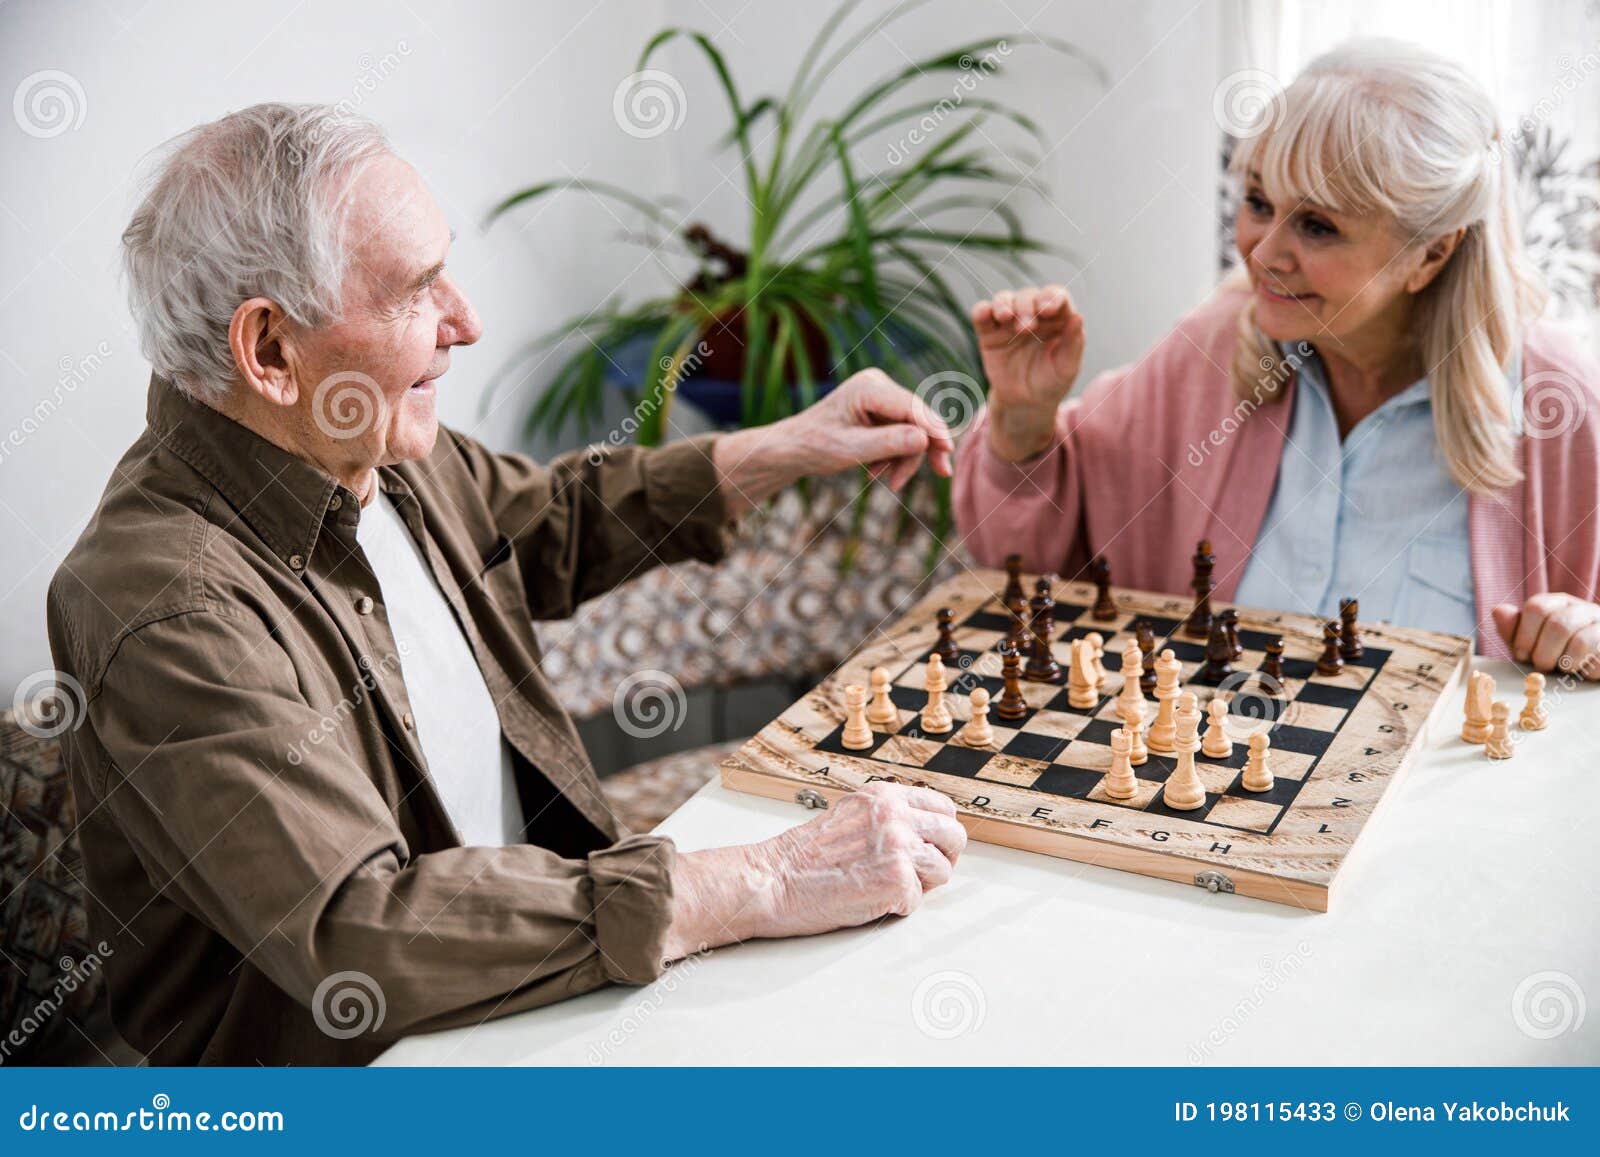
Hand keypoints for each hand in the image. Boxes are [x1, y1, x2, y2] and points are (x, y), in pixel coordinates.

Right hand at [660, 781, 966, 958]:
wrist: (772, 880)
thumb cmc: (803, 856)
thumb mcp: (850, 815)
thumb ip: (886, 816)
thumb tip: (924, 830)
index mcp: (884, 796)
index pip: (942, 808)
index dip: (939, 832)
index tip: (929, 847)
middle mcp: (896, 815)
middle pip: (954, 836)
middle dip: (942, 858)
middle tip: (921, 874)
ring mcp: (899, 847)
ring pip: (943, 870)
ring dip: (920, 885)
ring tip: (885, 888)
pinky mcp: (897, 880)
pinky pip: (918, 900)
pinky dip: (898, 907)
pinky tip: (869, 900)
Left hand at [712, 368, 952, 514]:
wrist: (793, 448)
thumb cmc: (815, 446)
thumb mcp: (850, 450)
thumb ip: (887, 444)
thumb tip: (925, 439)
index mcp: (869, 387)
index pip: (912, 407)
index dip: (934, 429)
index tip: (948, 451)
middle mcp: (878, 385)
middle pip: (917, 418)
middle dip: (921, 449)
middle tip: (942, 474)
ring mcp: (881, 397)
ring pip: (912, 430)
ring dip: (903, 458)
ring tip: (887, 482)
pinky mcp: (881, 411)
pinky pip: (901, 434)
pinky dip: (894, 456)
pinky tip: (877, 473)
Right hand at [972, 284, 1084, 460]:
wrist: (1025, 404)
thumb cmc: (1051, 383)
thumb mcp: (1066, 367)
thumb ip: (1073, 343)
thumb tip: (1078, 316)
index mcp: (1057, 318)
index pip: (1056, 296)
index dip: (1052, 297)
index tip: (1049, 309)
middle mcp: (1033, 314)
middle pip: (1028, 296)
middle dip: (1026, 307)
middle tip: (1027, 328)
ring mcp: (1009, 322)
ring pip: (1004, 299)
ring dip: (1004, 304)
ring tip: (1006, 317)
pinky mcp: (989, 332)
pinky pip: (982, 314)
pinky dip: (982, 310)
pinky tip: (984, 314)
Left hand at [1491, 593, 1599, 678]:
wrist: (1593, 661)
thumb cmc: (1557, 652)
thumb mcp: (1531, 642)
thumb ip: (1514, 630)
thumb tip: (1497, 610)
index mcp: (1555, 603)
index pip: (1537, 607)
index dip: (1525, 635)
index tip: (1522, 655)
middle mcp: (1580, 608)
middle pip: (1558, 625)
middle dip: (1544, 653)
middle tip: (1542, 666)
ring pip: (1580, 642)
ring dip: (1565, 663)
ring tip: (1563, 669)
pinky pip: (1598, 656)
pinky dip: (1585, 669)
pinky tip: (1582, 669)